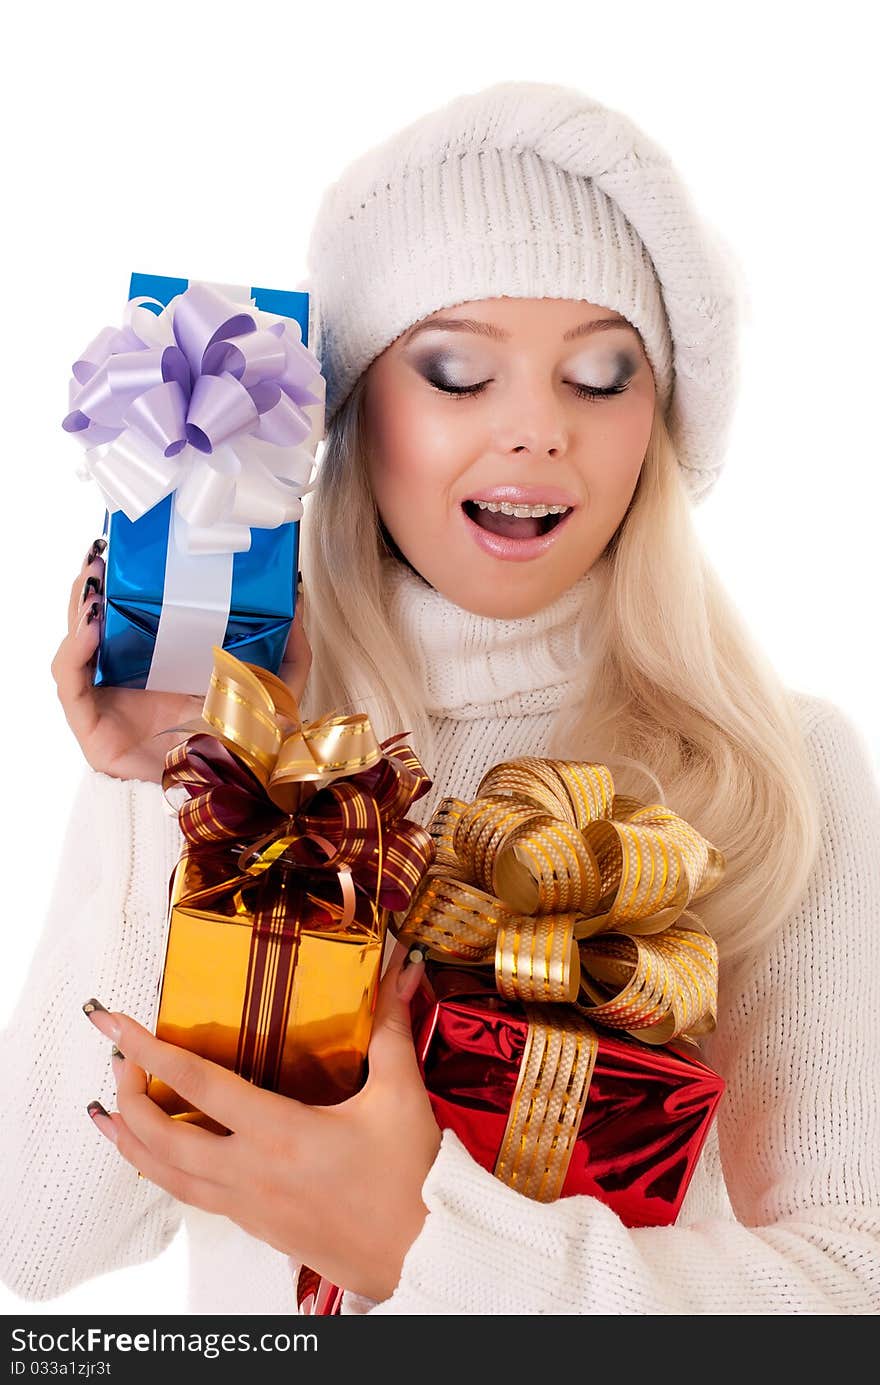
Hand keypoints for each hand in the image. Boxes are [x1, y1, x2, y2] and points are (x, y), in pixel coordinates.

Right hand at [51, 540, 311, 783]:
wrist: (216, 804)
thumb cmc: (235, 752)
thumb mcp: (269, 696)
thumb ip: (287, 659)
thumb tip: (296, 607)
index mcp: (160, 665)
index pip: (130, 612)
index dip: (124, 579)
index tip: (131, 547)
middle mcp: (126, 678)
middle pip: (96, 620)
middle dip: (96, 582)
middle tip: (107, 551)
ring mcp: (103, 701)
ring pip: (77, 642)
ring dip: (80, 603)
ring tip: (93, 576)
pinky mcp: (90, 728)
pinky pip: (71, 681)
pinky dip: (75, 650)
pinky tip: (90, 625)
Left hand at [83, 941, 440, 1302]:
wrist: (424, 1254)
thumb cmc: (412, 1180)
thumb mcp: (401, 1096)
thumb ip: (390, 1029)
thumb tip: (399, 972)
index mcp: (281, 1134)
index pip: (199, 1085)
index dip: (151, 1050)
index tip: (116, 1025)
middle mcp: (252, 1172)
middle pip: (162, 1137)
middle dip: (127, 1095)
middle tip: (116, 1058)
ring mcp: (248, 1204)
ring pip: (166, 1175)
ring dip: (130, 1140)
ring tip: (107, 1112)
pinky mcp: (255, 1224)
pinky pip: (190, 1196)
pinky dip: (161, 1170)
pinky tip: (159, 1155)